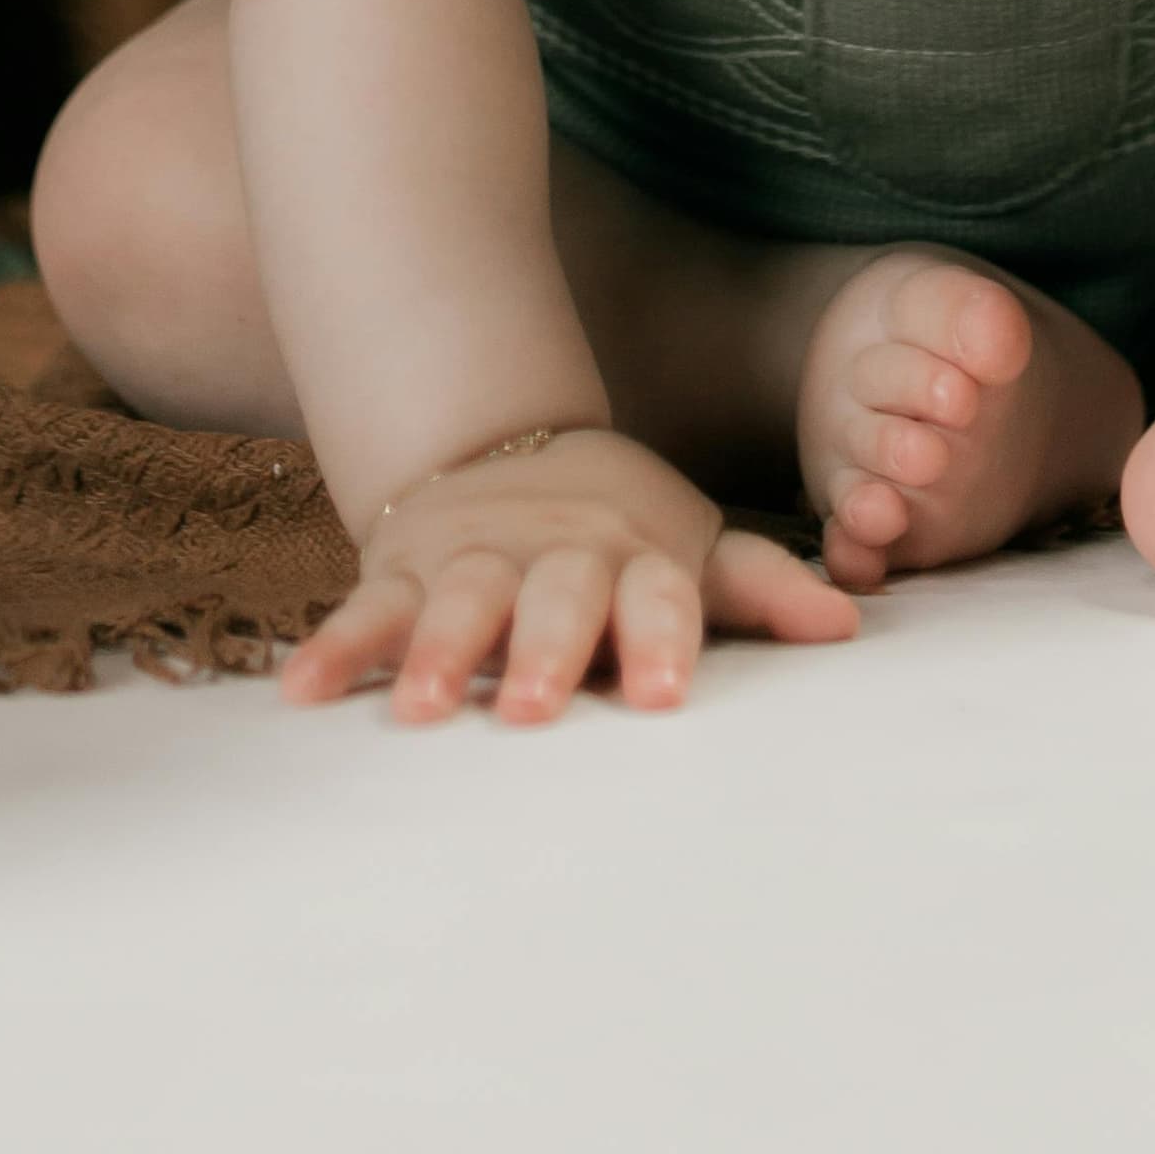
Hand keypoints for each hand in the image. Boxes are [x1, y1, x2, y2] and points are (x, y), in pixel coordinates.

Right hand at [281, 428, 861, 725]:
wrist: (503, 443)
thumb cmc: (614, 532)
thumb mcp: (688, 548)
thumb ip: (757, 587)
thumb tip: (849, 623)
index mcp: (632, 556)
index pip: (659, 593)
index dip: (662, 637)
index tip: (663, 696)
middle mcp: (553, 556)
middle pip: (556, 600)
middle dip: (548, 650)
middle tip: (539, 712)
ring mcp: (472, 560)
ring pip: (459, 603)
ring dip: (443, 652)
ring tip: (428, 710)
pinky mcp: (402, 569)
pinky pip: (365, 610)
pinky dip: (335, 648)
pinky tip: (304, 693)